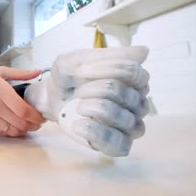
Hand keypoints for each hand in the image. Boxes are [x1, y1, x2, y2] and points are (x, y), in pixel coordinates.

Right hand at [0, 67, 46, 136]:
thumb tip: (38, 72)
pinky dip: (13, 132)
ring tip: (29, 125)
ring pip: (13, 131)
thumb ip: (20, 73)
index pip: (23, 110)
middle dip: (34, 125)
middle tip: (39, 123)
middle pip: (21, 123)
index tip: (42, 117)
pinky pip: (3, 134)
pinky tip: (16, 127)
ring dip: (25, 130)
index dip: (36, 116)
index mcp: (1, 91)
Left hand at [25, 46, 149, 155]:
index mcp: (134, 78)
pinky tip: (79, 125)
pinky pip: (119, 144)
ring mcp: (131, 124)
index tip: (81, 70)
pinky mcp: (119, 144)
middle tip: (78, 91)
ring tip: (78, 107)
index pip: (134, 73)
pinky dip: (96, 134)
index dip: (108, 70)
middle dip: (98, 90)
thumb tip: (144, 51)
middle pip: (129, 95)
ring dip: (97, 110)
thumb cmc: (69, 76)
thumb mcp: (76, 61)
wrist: (52, 98)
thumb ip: (105, 57)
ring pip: (126, 120)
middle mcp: (139, 101)